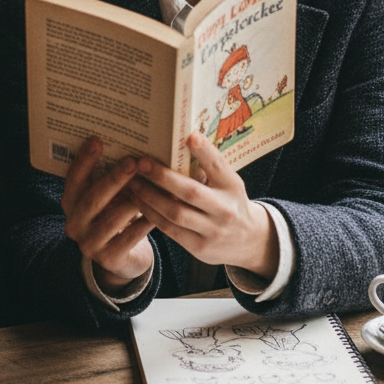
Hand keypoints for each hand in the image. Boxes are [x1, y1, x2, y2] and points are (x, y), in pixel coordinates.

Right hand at [61, 136, 155, 294]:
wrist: (120, 258)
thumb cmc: (115, 215)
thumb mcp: (105, 197)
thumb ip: (108, 177)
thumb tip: (129, 145)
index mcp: (70, 203)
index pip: (73, 179)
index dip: (84, 160)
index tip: (97, 140)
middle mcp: (74, 224)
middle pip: (93, 199)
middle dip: (114, 178)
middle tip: (133, 161)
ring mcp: (89, 244)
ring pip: (112, 220)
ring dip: (132, 201)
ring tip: (150, 186)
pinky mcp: (108, 259)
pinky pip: (129, 238)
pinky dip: (144, 223)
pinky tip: (158, 212)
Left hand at [126, 132, 278, 278]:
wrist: (250, 241)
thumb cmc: (230, 201)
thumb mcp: (228, 182)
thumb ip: (209, 166)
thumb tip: (179, 139)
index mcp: (232, 187)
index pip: (218, 166)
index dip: (205, 152)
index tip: (189, 136)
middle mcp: (225, 209)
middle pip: (191, 192)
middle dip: (163, 176)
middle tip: (141, 163)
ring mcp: (213, 231)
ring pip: (176, 213)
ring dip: (150, 197)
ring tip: (133, 182)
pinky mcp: (200, 247)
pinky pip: (171, 230)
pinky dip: (152, 214)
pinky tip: (139, 202)